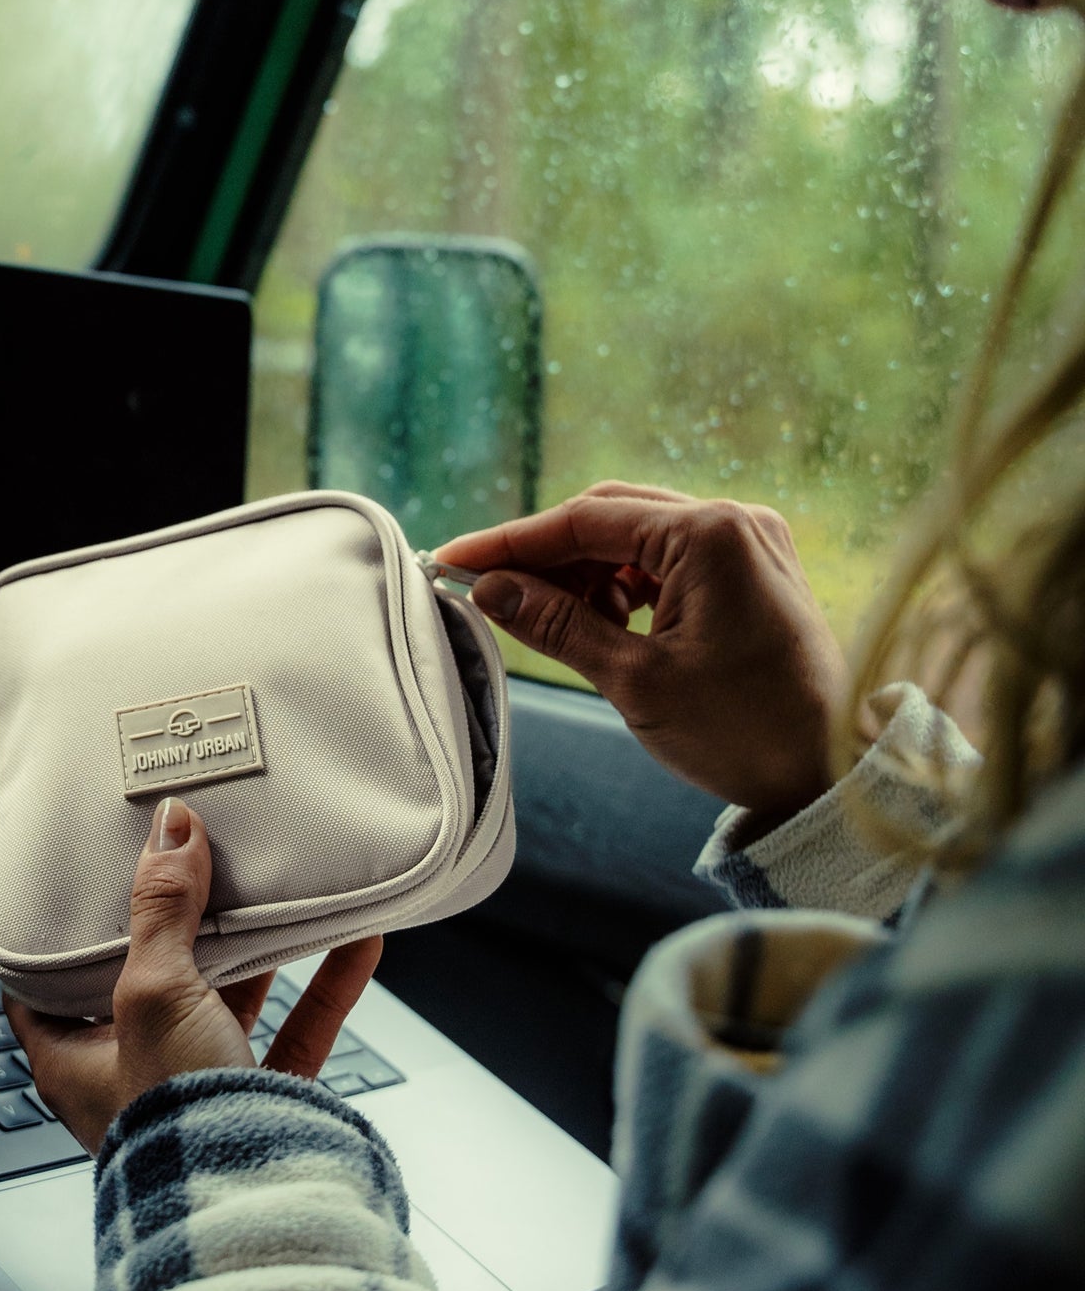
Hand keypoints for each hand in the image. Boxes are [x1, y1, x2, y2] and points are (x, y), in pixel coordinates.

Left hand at [6, 796, 382, 1154]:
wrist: (255, 1214)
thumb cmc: (176, 1123)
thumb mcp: (153, 991)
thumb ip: (162, 908)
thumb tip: (171, 828)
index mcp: (71, 1060)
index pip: (43, 986)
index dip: (56, 932)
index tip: (79, 879)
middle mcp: (130, 1075)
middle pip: (147, 981)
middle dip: (175, 926)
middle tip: (191, 867)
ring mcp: (199, 1087)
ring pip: (227, 1001)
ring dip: (255, 948)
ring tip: (272, 888)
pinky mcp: (262, 1102)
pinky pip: (296, 1030)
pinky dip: (324, 985)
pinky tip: (354, 939)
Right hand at [436, 482, 847, 826]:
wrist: (833, 774)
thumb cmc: (744, 732)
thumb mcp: (635, 680)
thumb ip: (556, 624)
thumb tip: (491, 589)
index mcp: (710, 535)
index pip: (584, 521)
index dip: (511, 543)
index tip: (456, 560)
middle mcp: (734, 521)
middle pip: (610, 516)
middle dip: (546, 555)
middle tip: (490, 593)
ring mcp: (749, 542)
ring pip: (637, 535)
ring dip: (587, 571)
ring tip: (553, 621)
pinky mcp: (754, 569)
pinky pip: (670, 557)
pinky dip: (627, 583)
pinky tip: (605, 620)